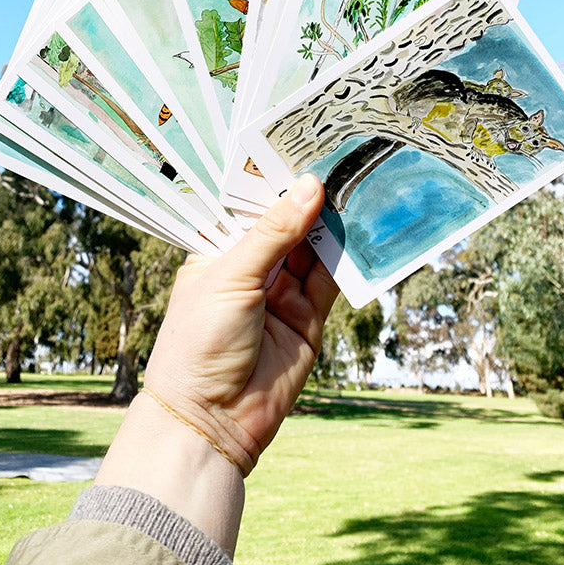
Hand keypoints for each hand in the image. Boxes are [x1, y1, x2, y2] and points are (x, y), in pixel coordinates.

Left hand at [143, 172, 337, 475]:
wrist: (212, 421)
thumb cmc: (199, 342)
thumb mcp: (232, 277)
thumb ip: (274, 232)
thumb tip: (309, 186)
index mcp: (219, 249)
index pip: (251, 204)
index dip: (276, 178)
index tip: (303, 144)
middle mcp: (251, 266)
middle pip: (287, 222)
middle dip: (311, 196)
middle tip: (342, 159)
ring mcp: (280, 291)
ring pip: (313, 247)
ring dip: (334, 223)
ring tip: (360, 186)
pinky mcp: (308, 317)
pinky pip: (331, 279)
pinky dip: (348, 258)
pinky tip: (364, 230)